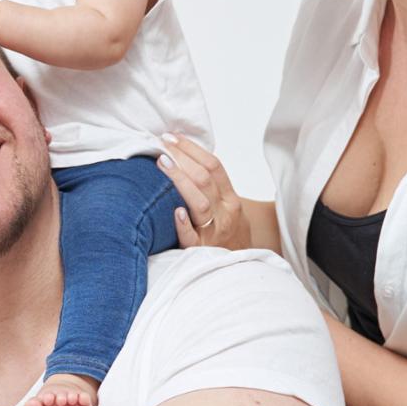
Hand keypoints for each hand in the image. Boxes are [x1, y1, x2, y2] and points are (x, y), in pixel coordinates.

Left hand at [158, 133, 253, 250]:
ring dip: (180, 181)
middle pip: (205, 180)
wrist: (244, 268)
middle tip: (162, 144)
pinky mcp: (202, 252)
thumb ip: (211, 188)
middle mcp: (225, 213)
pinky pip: (192, 239)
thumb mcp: (228, 208)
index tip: (172, 137)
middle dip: (182, 158)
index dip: (192, 149)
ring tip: (162, 164)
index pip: (214, 166)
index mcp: (231, 199)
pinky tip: (175, 211)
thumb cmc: (229, 234)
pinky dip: (183, 225)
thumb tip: (182, 159)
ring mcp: (214, 233)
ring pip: (199, 203)